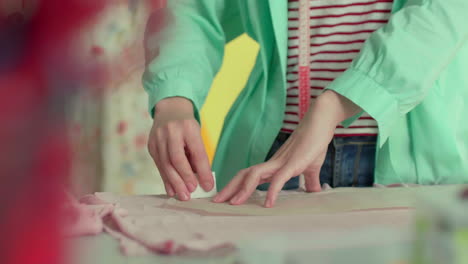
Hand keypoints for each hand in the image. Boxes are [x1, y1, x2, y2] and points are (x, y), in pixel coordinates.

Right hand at [148, 97, 213, 200]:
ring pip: (165, 164)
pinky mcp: (151, 145)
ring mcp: (158, 138)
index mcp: (188, 127)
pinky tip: (172, 190)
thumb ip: (198, 157)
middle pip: (177, 159)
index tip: (208, 185)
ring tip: (183, 196)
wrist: (169, 110)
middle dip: (184, 178)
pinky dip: (166, 179)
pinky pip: (159, 165)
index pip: (197, 153)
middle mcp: (171, 131)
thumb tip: (202, 181)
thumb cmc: (187, 127)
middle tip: (191, 194)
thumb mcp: (197, 136)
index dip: (203, 171)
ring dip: (174, 183)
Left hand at [213, 91, 360, 206]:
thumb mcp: (311, 167)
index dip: (235, 186)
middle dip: (229, 189)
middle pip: (244, 175)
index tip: (225, 198)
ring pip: (254, 175)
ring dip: (243, 189)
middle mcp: (272, 163)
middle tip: (215, 202)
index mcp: (274, 165)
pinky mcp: (293, 163)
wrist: (321, 121)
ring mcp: (281, 162)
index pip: (248, 176)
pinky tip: (268, 204)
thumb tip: (314, 192)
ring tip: (234, 204)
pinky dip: (272, 191)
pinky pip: (279, 179)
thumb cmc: (315, 142)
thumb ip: (309, 180)